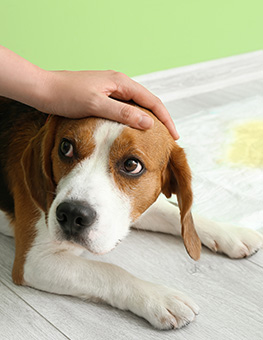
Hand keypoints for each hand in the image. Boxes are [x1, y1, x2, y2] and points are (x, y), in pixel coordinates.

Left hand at [39, 70, 178, 138]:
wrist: (43, 90)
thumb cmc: (66, 95)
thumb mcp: (96, 105)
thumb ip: (122, 113)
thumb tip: (148, 122)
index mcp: (120, 82)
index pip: (152, 101)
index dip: (165, 119)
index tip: (173, 136)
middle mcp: (118, 84)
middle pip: (146, 103)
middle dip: (159, 120)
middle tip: (166, 139)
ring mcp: (110, 91)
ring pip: (135, 107)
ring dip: (146, 121)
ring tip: (153, 137)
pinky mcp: (102, 98)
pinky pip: (123, 110)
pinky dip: (132, 121)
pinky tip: (131, 131)